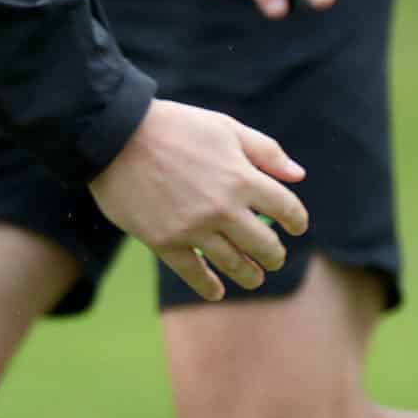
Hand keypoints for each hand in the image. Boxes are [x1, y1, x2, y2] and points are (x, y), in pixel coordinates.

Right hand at [90, 99, 308, 301]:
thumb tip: (299, 175)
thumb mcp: (226, 128)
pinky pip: (194, 273)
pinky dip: (209, 286)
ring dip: (249, 275)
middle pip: (263, 243)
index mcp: (242, 177)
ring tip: (255, 278)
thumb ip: (266, 151)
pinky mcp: (165, 243)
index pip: (285, 207)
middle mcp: (223, 208)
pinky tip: (218, 291)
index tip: (297, 227)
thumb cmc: (177, 126)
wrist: (119, 136)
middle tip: (276, 258)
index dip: (297, 220)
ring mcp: (194, 229)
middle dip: (275, 254)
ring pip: (234, 263)